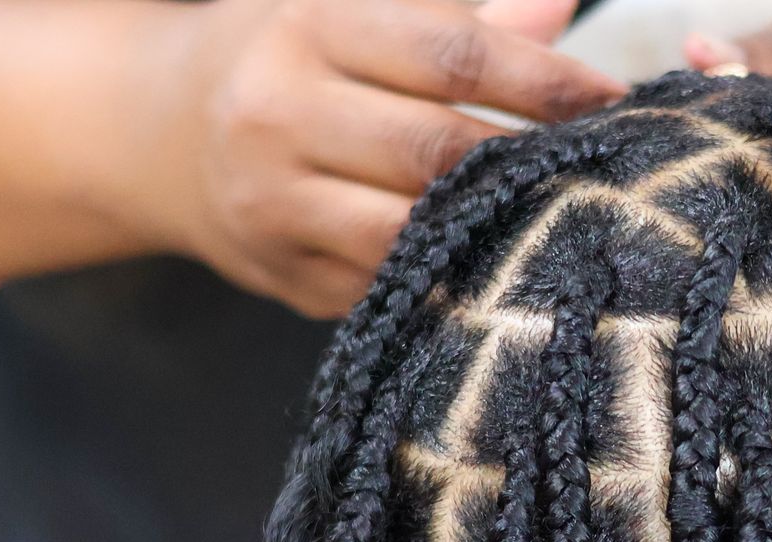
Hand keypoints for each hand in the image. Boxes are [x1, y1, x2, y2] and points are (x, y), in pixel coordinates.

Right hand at [148, 0, 622, 317]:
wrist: (158, 130)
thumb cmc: (295, 59)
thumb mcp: (359, 11)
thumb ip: (461, 16)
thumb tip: (560, 8)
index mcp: (311, 26)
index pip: (453, 55)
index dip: (543, 81)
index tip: (612, 101)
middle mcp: (279, 111)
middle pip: (436, 150)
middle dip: (528, 163)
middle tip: (601, 170)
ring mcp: (273, 202)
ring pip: (409, 231)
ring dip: (492, 230)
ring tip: (560, 222)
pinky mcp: (284, 275)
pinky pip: (388, 284)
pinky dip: (447, 275)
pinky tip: (499, 265)